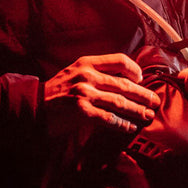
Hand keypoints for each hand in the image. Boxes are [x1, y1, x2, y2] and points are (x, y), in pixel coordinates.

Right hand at [43, 54, 160, 132]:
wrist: (32, 106)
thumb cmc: (56, 90)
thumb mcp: (74, 72)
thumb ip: (95, 73)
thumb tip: (124, 80)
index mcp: (87, 62)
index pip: (119, 60)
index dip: (135, 69)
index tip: (141, 79)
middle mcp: (87, 75)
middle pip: (124, 84)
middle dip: (143, 94)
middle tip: (155, 102)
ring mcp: (84, 93)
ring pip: (119, 102)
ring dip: (137, 111)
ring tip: (148, 116)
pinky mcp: (81, 111)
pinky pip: (109, 118)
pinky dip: (122, 124)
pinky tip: (130, 128)